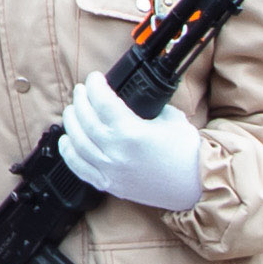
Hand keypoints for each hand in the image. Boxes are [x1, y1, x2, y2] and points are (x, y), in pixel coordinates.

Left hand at [57, 79, 215, 215]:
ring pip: (77, 142)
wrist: (196, 184)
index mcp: (130, 131)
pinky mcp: (110, 185)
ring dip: (71, 122)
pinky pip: (80, 168)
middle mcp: (115, 151)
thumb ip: (145, 106)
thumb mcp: (169, 117)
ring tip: (72, 110)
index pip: (102, 101)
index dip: (94, 85)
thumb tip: (130, 98)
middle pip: (85, 119)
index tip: (95, 78)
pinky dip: (69, 153)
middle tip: (81, 90)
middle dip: (80, 100)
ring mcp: (110, 170)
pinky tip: (66, 141)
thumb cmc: (186, 151)